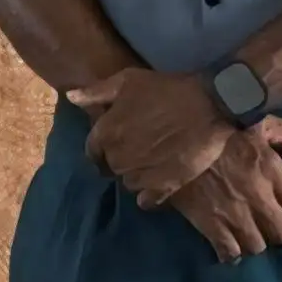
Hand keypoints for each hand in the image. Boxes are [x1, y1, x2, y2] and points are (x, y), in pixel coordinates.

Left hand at [67, 68, 235, 205]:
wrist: (210, 105)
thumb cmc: (167, 89)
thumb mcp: (128, 81)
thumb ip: (97, 92)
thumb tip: (71, 97)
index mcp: (105, 134)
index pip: (92, 151)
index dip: (103, 148)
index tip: (116, 143)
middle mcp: (117, 159)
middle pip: (112, 167)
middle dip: (121, 159)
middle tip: (142, 148)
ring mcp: (139, 175)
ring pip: (129, 183)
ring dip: (137, 175)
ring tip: (154, 162)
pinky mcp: (163, 187)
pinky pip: (147, 201)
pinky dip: (150, 195)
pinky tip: (160, 183)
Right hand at [163, 121, 281, 262]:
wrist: (174, 139)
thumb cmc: (217, 128)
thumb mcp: (259, 122)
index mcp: (272, 171)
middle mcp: (258, 196)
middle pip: (281, 232)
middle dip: (280, 236)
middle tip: (272, 234)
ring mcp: (233, 212)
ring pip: (256, 245)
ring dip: (255, 245)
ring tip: (249, 240)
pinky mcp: (208, 221)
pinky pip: (228, 250)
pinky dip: (231, 254)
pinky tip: (229, 252)